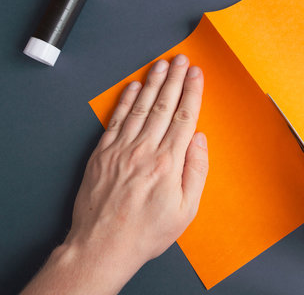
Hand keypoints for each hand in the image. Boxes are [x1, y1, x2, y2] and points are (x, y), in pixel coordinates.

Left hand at [22, 54, 208, 294]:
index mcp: (168, 163)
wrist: (103, 245)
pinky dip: (126, 101)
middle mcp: (144, 150)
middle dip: (175, 79)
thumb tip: (199, 140)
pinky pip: (116, 120)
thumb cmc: (146, 231)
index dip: (192, 92)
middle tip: (181, 60)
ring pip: (141, 107)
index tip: (197, 75)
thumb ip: (196, 171)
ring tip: (161, 65)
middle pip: (164, 106)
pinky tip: (134, 87)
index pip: (184, 117)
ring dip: (153, 83)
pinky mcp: (102, 153)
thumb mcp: (186, 210)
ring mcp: (121, 149)